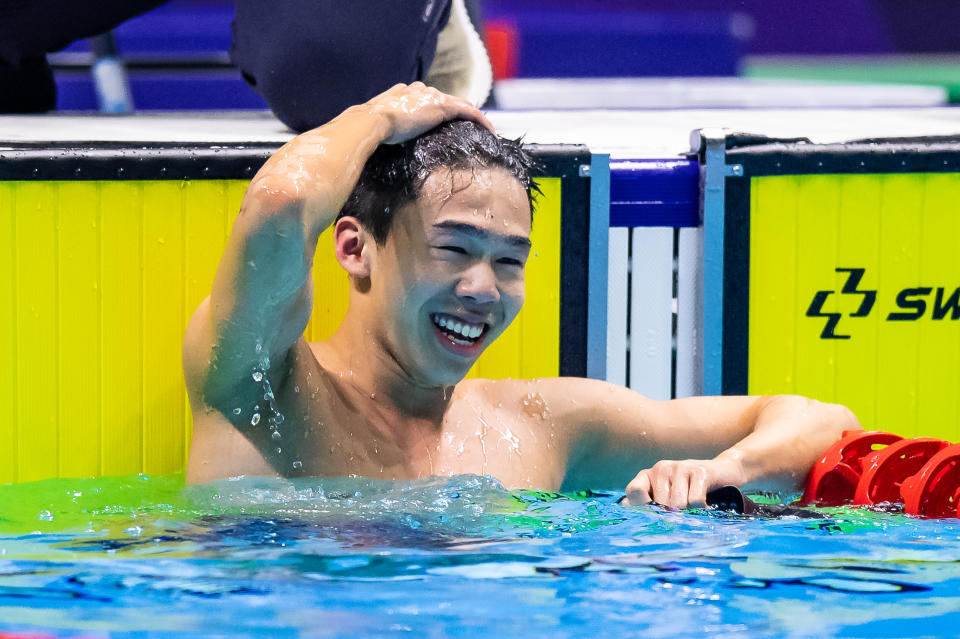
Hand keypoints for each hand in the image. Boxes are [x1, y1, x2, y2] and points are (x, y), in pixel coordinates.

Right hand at [361, 82, 494, 144]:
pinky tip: (490, 130)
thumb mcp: (380, 126)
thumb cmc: (370, 128)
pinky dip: (481, 120)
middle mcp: (420, 90)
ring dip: (474, 116)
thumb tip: (381, 141)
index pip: (428, 98)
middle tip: (471, 126)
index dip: (439, 108)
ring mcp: (431, 97)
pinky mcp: (442, 107)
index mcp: (404, 92)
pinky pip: (469, 112)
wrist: (371, 120)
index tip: (443, 121)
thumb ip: (386, 129)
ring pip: (461, 104)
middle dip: (460, 110)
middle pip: (447, 99)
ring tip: (485, 129)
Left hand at [622, 456, 746, 508]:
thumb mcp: (668, 495)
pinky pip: (694, 501)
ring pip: (677, 505)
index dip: (641, 507)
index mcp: (649, 474)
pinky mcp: (700, 471)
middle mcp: (661, 468)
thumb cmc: (691, 489)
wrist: (724, 472)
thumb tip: (626, 507)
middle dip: (673, 515)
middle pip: (660, 505)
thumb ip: (649, 503)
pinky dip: (701, 509)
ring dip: (689, 513)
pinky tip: (706, 504)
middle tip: (685, 513)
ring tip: (695, 507)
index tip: (657, 516)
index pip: (634, 491)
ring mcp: (680, 467)